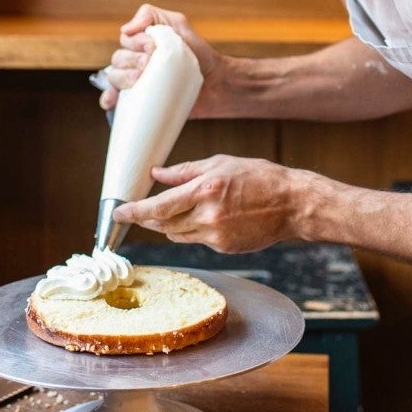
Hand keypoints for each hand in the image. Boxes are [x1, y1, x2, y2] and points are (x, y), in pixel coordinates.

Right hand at [97, 3, 223, 113]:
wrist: (215, 83)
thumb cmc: (199, 53)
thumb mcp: (179, 25)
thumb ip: (153, 15)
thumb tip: (125, 29)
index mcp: (141, 43)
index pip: (125, 40)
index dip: (135, 43)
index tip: (152, 48)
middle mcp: (135, 61)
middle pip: (118, 59)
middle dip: (131, 61)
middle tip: (149, 65)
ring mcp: (136, 82)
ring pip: (114, 77)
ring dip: (121, 78)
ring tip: (139, 80)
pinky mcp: (139, 100)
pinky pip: (114, 100)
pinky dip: (108, 99)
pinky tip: (111, 102)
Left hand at [112, 155, 302, 252]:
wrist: (292, 204)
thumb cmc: (259, 178)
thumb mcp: (221, 164)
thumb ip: (185, 172)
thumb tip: (157, 175)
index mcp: (206, 190)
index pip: (159, 206)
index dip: (135, 211)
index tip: (119, 212)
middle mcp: (208, 216)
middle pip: (163, 224)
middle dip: (147, 218)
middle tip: (136, 212)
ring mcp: (216, 235)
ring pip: (177, 235)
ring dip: (167, 225)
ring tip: (168, 213)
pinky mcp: (224, 248)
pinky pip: (196, 240)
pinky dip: (192, 230)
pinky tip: (204, 218)